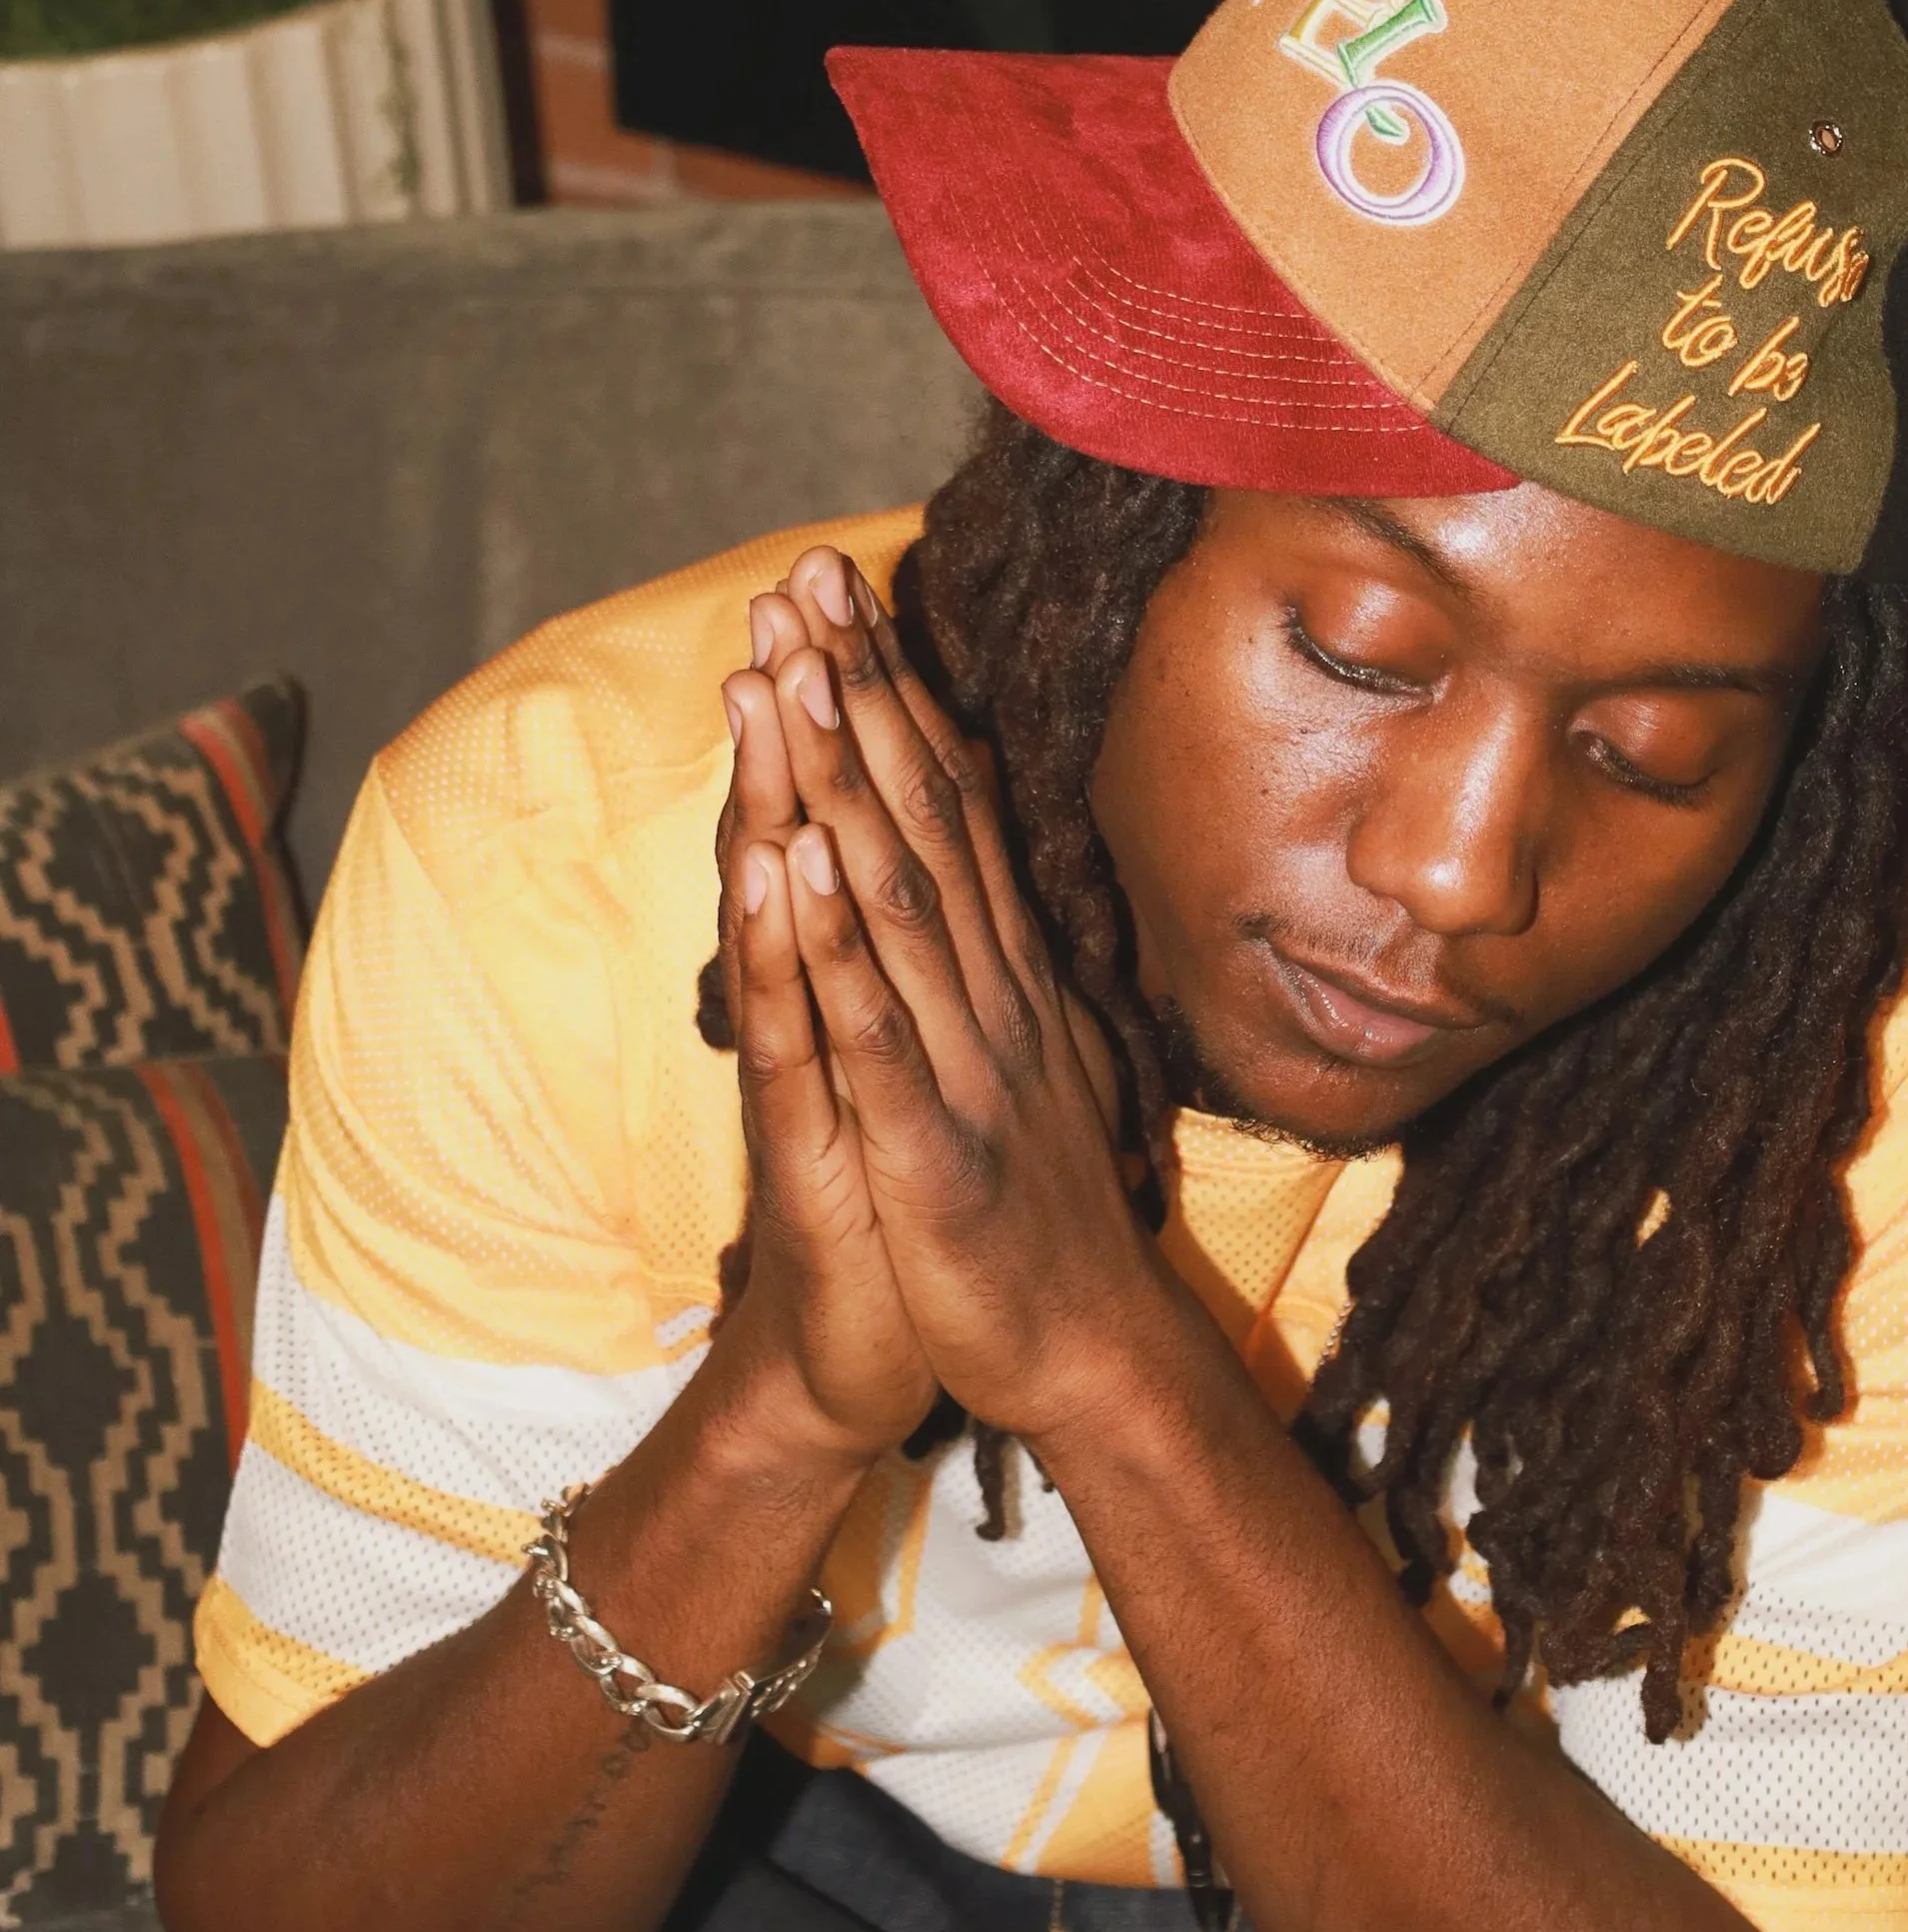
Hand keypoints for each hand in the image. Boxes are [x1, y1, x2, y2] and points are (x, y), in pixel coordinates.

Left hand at [738, 545, 1181, 1449]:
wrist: (1087, 1356)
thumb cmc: (1037, 1211)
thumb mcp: (1023, 1055)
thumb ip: (992, 957)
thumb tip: (968, 863)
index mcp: (1002, 972)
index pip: (946, 804)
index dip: (894, 692)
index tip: (844, 587)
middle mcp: (992, 991)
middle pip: (921, 820)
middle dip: (862, 693)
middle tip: (810, 575)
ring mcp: (969, 1062)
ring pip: (896, 897)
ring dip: (843, 780)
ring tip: (795, 670)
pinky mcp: (934, 1146)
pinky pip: (878, 1030)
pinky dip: (834, 941)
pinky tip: (796, 858)